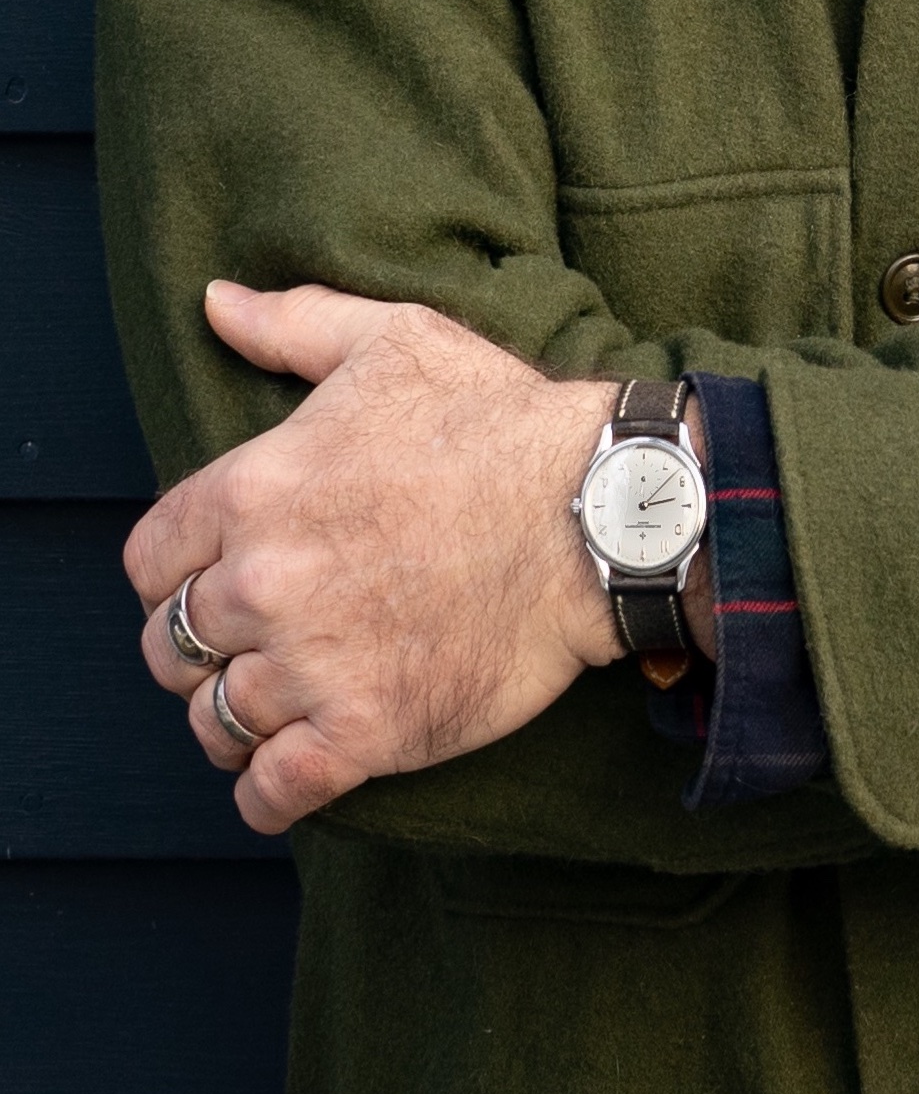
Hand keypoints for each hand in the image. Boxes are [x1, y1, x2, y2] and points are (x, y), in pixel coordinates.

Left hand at [125, 281, 625, 835]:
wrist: (595, 511)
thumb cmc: (497, 419)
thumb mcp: (394, 342)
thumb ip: (292, 324)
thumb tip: (214, 301)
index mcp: (252, 490)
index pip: (148, 564)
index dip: (172, 575)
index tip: (209, 580)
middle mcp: (264, 582)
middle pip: (170, 647)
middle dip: (200, 648)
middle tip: (248, 644)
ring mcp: (310, 663)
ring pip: (212, 721)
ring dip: (231, 719)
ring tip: (267, 709)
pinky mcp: (363, 731)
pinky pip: (270, 791)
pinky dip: (267, 791)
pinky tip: (287, 772)